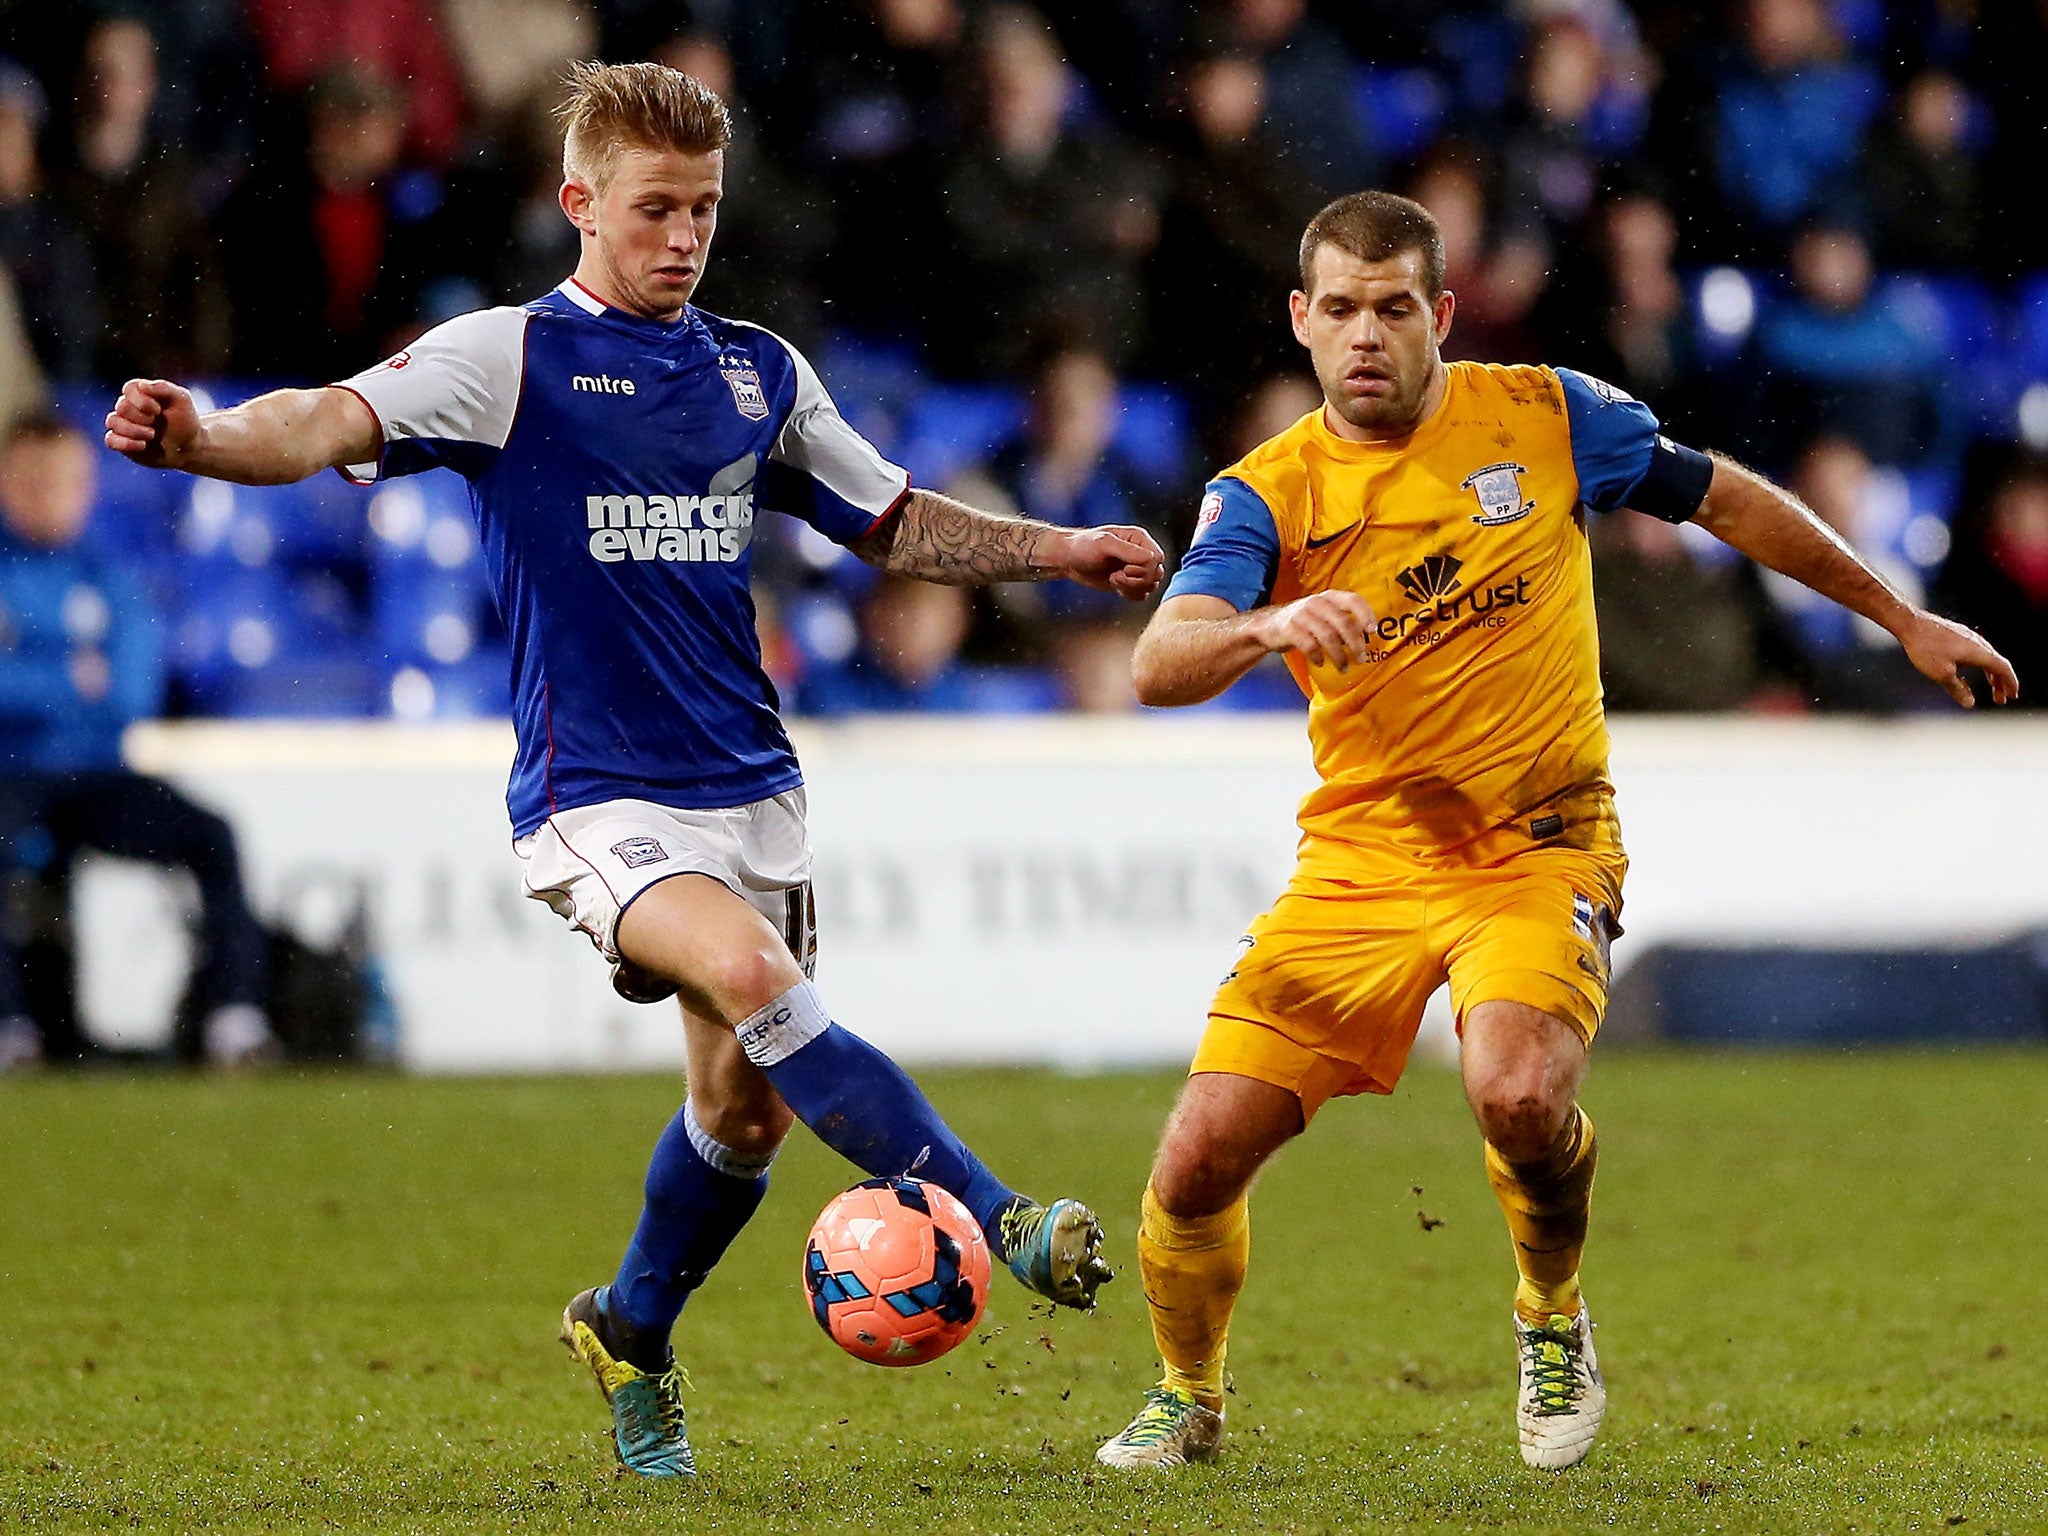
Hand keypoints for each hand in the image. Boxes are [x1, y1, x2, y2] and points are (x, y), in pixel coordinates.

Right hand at [105, 379, 200, 467]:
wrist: (189, 447)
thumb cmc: (185, 420)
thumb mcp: (181, 399)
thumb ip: (163, 387)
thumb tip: (142, 385)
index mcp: (140, 393)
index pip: (129, 389)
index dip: (142, 400)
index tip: (159, 409)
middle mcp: (128, 406)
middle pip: (121, 407)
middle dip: (142, 417)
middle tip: (156, 423)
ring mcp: (123, 424)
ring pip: (113, 422)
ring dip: (135, 430)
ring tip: (152, 435)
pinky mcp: (121, 442)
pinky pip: (110, 440)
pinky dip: (125, 443)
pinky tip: (142, 445)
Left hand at [1055, 524, 1165, 600]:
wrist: (1069, 560)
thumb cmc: (1083, 547)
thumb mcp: (1104, 544)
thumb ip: (1127, 551)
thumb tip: (1151, 558)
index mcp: (1139, 539)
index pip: (1157, 558)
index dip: (1143, 568)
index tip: (1122, 568)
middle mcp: (1142, 552)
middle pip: (1157, 573)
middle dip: (1136, 580)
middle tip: (1115, 576)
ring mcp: (1137, 568)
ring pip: (1152, 585)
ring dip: (1133, 587)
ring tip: (1114, 580)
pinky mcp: (1130, 581)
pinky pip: (1143, 594)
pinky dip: (1132, 594)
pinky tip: (1116, 588)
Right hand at [1250, 590, 1376, 669]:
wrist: (1269, 625)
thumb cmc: (1305, 622)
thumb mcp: (1324, 615)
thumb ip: (1343, 622)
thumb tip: (1365, 638)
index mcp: (1329, 597)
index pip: (1353, 600)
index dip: (1365, 615)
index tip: (1372, 632)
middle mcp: (1317, 602)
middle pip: (1343, 623)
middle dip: (1355, 644)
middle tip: (1361, 659)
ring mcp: (1302, 615)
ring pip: (1328, 636)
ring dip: (1339, 656)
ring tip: (1344, 668)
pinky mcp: (1289, 628)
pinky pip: (1309, 645)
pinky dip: (1318, 656)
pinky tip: (1321, 663)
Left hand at [1899, 610, 2018, 706]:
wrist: (1911, 624)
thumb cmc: (1926, 648)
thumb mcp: (1941, 674)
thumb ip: (1958, 689)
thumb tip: (1970, 703)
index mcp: (1980, 652)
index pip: (2003, 668)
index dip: (2010, 683)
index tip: (2013, 696)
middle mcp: (1978, 643)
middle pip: (1997, 664)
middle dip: (2001, 683)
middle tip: (2000, 700)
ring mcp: (1968, 638)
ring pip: (1986, 658)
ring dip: (1991, 675)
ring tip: (1992, 689)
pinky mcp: (1958, 636)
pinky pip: (1976, 653)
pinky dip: (1980, 666)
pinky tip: (1969, 676)